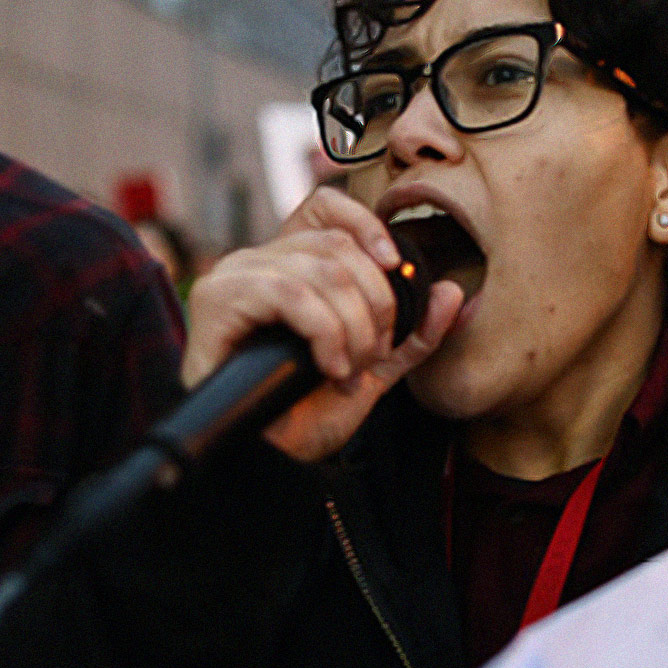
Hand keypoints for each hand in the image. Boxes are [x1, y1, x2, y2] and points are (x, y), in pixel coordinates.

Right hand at [181, 186, 463, 461]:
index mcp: (290, 267)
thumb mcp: (373, 370)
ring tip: (348, 370)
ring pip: (318, 271)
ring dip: (351, 327)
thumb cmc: (304, 415)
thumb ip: (412, 334)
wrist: (265, 462)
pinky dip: (323, 331)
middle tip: (371, 357)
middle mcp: (258, 262)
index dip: (364, 224)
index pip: (324, 206)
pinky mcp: (217, 299)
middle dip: (374, 305)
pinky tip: (327, 367)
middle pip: (336, 247)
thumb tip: (451, 291)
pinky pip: (288, 293)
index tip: (393, 266)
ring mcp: (234, 277)